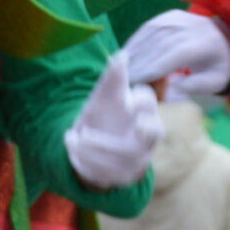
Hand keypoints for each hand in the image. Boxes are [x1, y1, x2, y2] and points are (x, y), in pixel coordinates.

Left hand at [64, 52, 165, 190]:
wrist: (90, 146)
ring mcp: (140, 157)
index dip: (141, 102)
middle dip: (141, 129)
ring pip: (129, 154)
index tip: (127, 102)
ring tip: (76, 136)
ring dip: (99, 145)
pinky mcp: (126, 175)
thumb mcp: (104, 95)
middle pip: (156, 132)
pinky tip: (72, 148)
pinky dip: (90, 160)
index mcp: (143, 111)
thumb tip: (122, 54)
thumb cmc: (103, 114)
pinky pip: (113, 172)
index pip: (149, 103)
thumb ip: (113, 76)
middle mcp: (147, 135)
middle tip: (122, 126)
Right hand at [121, 10, 229, 97]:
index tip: (137, 80)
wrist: (223, 40)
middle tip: (124, 79)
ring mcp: (180, 18)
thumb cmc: (216, 66)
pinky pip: (149, 27)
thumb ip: (198, 86)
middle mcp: (192, 26)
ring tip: (122, 69)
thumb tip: (175, 84)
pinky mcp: (170, 15)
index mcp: (205, 43)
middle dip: (140, 62)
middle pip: (161, 43)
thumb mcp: (216, 81)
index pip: (176, 53)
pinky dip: (136, 40)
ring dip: (135, 50)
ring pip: (152, 33)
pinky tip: (127, 55)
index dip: (154, 66)